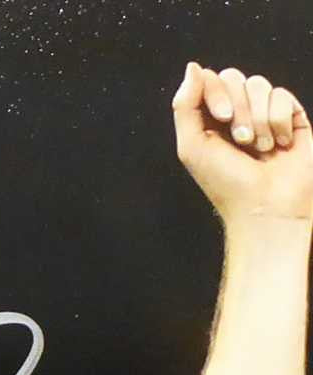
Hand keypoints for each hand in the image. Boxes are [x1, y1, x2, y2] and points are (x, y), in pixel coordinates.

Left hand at [172, 62, 312, 227]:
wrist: (266, 206)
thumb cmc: (226, 183)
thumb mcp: (192, 146)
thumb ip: (185, 105)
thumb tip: (193, 66)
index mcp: (208, 120)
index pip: (209, 80)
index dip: (215, 91)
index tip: (222, 117)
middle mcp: (236, 114)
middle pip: (234, 77)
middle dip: (238, 106)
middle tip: (240, 139)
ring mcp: (264, 114)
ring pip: (259, 84)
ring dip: (258, 118)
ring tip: (259, 148)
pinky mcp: (291, 118)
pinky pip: (283, 96)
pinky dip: (278, 120)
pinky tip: (279, 145)